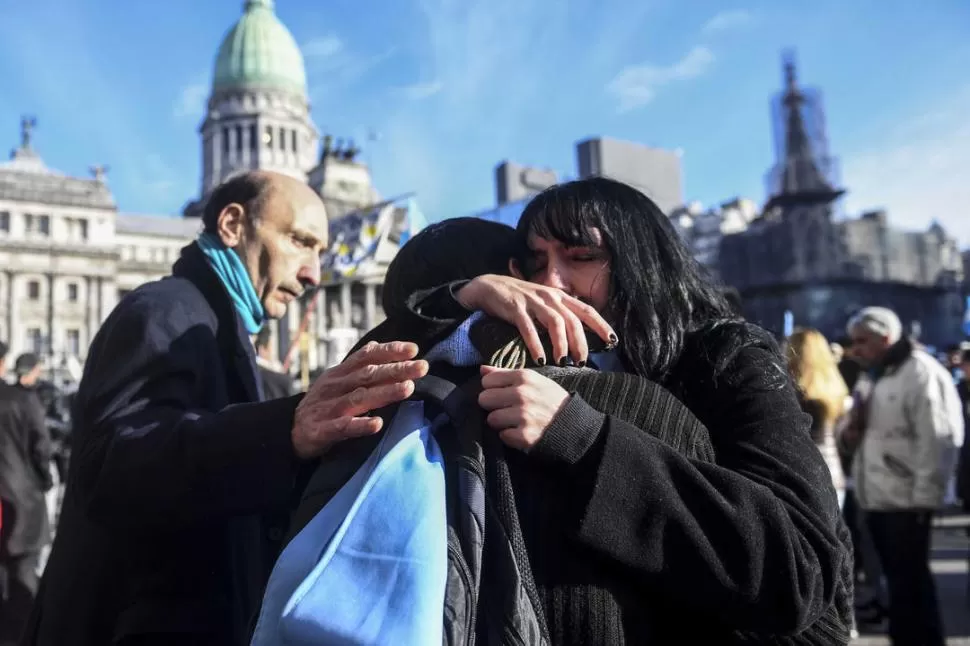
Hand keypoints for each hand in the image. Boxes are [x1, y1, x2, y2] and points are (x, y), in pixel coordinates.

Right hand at [292, 341, 428, 458]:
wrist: (289, 430)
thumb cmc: (323, 403)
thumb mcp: (337, 380)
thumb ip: (357, 365)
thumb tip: (377, 345)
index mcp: (340, 373)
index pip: (366, 356)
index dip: (389, 350)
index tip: (414, 349)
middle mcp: (335, 387)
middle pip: (368, 375)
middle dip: (396, 370)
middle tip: (422, 367)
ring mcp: (328, 408)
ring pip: (359, 398)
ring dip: (385, 393)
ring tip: (408, 388)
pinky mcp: (322, 430)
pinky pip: (343, 427)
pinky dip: (360, 425)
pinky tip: (378, 424)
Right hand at [457, 274, 615, 365]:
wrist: (489, 287)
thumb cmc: (518, 300)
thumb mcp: (542, 304)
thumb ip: (558, 315)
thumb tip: (576, 337)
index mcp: (559, 296)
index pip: (586, 310)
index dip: (601, 325)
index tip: (612, 341)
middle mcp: (550, 297)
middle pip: (573, 320)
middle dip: (580, 342)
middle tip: (581, 361)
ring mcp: (533, 301)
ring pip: (555, 322)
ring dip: (561, 344)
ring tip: (562, 361)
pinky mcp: (516, 308)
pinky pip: (529, 328)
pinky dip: (536, 344)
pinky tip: (540, 359)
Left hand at [477, 365, 569, 451]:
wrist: (575, 425)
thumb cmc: (552, 400)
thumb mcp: (534, 380)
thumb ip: (506, 374)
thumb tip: (482, 370)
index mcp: (524, 377)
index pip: (487, 381)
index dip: (492, 389)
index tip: (502, 394)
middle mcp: (522, 394)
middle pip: (484, 399)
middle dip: (492, 406)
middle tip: (506, 409)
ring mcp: (523, 416)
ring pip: (491, 419)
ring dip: (500, 423)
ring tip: (514, 422)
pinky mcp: (525, 436)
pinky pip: (503, 436)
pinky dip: (510, 436)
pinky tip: (520, 432)